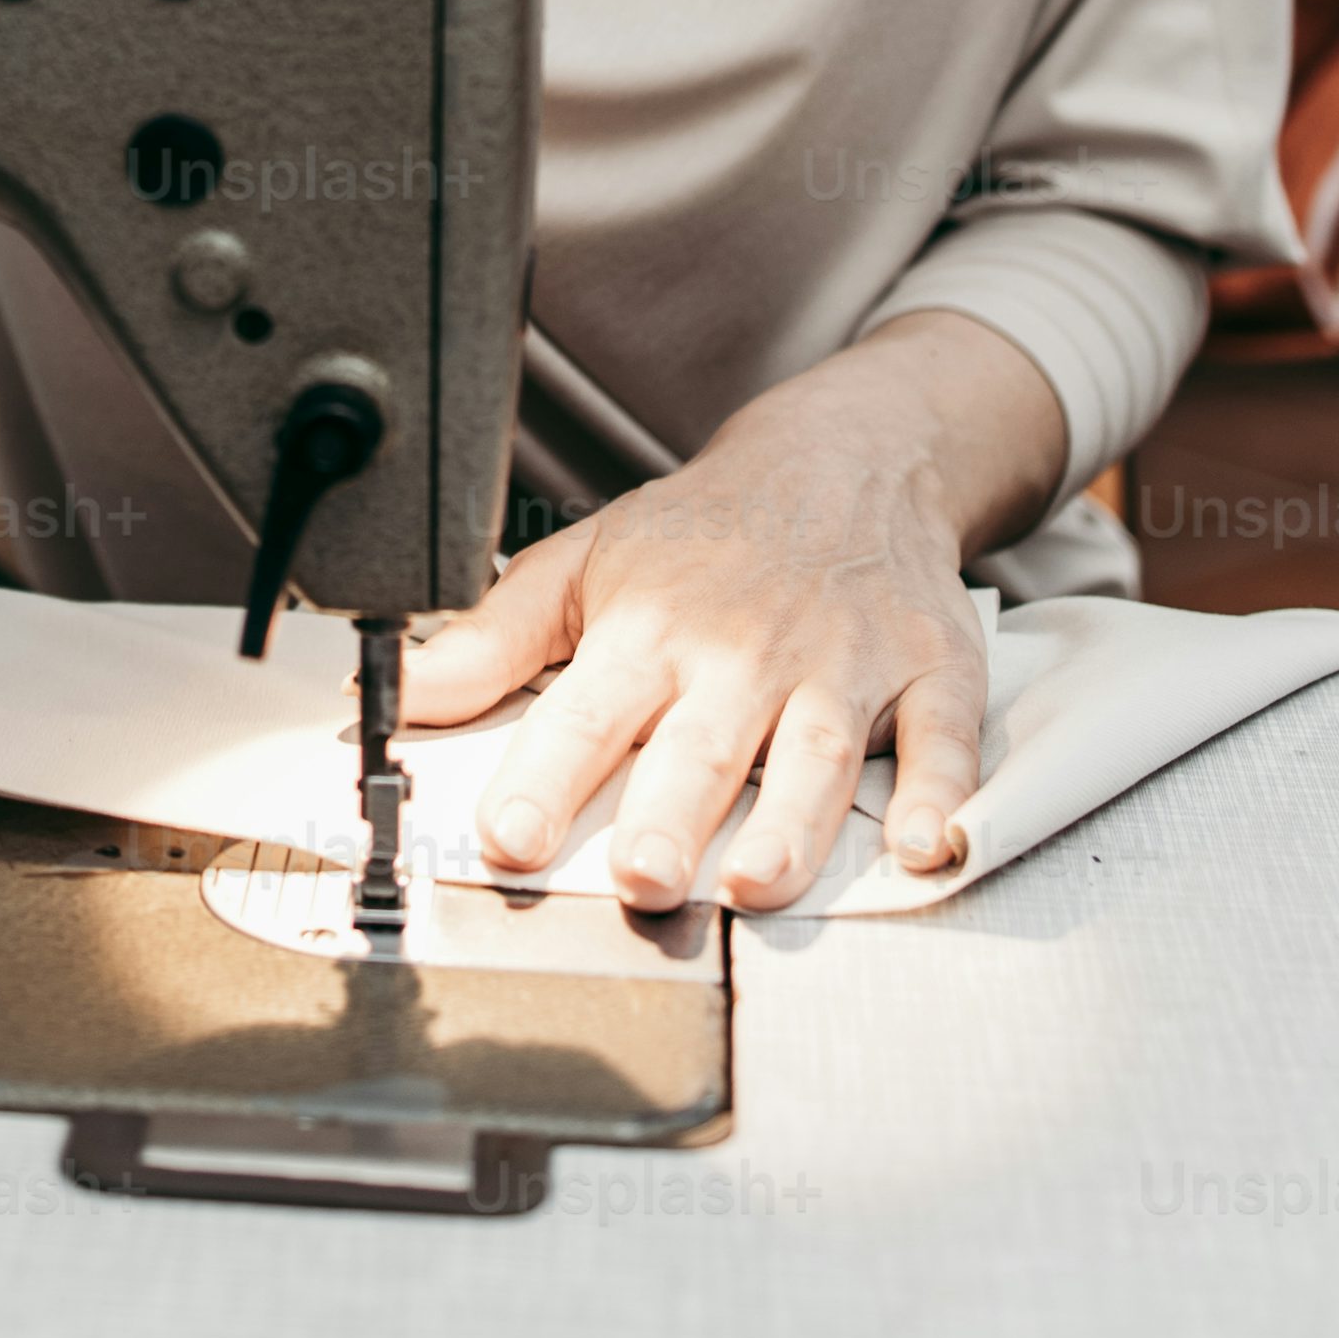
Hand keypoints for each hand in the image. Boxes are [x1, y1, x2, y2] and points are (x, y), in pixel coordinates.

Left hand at [399, 312, 1067, 910]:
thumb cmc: (704, 533)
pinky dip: (944, 790)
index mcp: (651, 628)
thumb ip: (492, 643)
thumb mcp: (585, 565)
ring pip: (819, 754)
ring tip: (758, 882)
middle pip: (705, 745)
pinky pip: (944, 737)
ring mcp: (844, 663)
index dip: (544, 777)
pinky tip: (928, 843)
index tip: (508, 838)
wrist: (844, 454)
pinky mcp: (931, 671)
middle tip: (642, 876)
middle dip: (670, 813)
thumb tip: (394, 694)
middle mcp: (746, 651)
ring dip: (792, 821)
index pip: (587, 712)